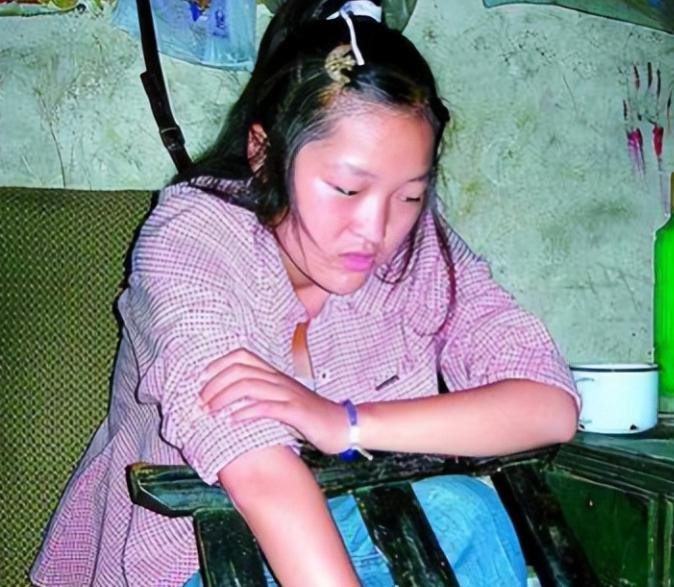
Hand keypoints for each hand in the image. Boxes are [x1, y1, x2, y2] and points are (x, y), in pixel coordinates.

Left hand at [199, 349, 348, 454]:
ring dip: (224, 398)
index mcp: (275, 375)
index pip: (242, 356)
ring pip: (249, 385)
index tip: (200, 380)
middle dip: (214, 384)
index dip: (218, 364)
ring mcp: (288, 394)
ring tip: (210, 412)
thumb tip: (233, 403)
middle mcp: (279, 379)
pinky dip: (246, 412)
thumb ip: (262, 398)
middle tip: (199, 402)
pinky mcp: (296, 412)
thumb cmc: (310, 417)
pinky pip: (266, 407)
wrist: (343, 425)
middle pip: (240, 369)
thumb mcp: (283, 402)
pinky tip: (232, 421)